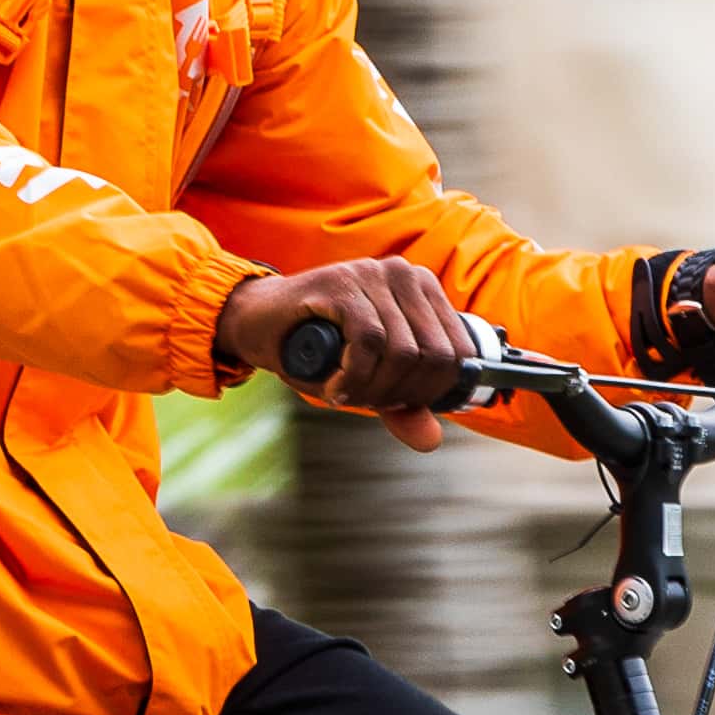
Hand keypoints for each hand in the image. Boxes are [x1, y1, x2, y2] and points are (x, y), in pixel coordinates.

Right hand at [219, 257, 483, 445]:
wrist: (256, 323)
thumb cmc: (315, 349)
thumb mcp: (368, 382)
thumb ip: (402, 406)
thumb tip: (432, 441)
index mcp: (423, 289)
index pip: (458, 352)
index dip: (431, 391)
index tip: (396, 402)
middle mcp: (404, 274)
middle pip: (434, 355)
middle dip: (401, 394)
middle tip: (365, 399)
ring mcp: (372, 274)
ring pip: (402, 351)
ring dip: (373, 390)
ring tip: (345, 392)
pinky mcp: (341, 283)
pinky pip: (368, 342)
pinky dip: (353, 377)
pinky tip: (334, 387)